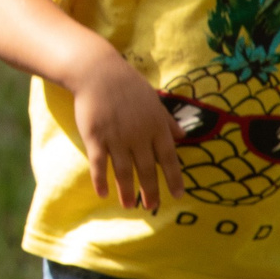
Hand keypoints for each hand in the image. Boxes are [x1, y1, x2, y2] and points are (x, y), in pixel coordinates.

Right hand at [70, 54, 187, 211]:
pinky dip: (101, 180)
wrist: (97, 71)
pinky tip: (103, 193)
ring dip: (127, 191)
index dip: (174, 179)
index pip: (169, 159)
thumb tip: (183, 136)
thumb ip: (167, 120)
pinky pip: (99, 164)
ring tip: (129, 206)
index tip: (178, 196)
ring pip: (124, 172)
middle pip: (147, 170)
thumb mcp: (154, 100)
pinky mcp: (95, 136)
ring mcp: (116, 137)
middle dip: (150, 191)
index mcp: (156, 127)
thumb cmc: (127, 84)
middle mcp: (138, 136)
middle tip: (151, 207)